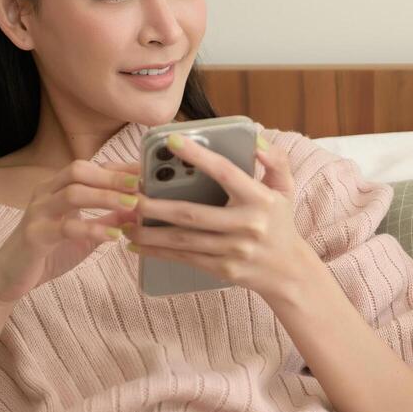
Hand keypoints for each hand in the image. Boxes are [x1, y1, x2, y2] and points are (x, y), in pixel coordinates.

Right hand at [0, 158, 143, 306]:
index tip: (146, 173)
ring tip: (133, 205)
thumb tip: (138, 208)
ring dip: (106, 197)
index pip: (89, 168)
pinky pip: (66, 227)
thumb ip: (107, 218)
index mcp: (55, 188)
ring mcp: (37, 213)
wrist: (8, 278)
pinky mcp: (34, 236)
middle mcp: (44, 194)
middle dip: (111, 176)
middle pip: (78, 171)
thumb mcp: (83, 234)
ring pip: (72, 193)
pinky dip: (93, 229)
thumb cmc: (46, 253)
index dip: (118, 168)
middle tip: (140, 185)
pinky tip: (113, 236)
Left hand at [123, 127, 319, 305]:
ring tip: (124, 222)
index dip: (199, 155)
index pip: (226, 173)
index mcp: (259, 199)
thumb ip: (275, 159)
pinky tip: (137, 245)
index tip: (172, 140)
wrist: (288, 271)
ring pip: (183, 240)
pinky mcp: (223, 269)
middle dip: (156, 206)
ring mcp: (234, 250)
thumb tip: (254, 140)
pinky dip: (158, 253)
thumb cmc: (280, 222)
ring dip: (149, 233)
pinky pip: (185, 258)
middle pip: (192, 214)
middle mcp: (247, 225)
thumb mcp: (285, 188)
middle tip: (129, 197)